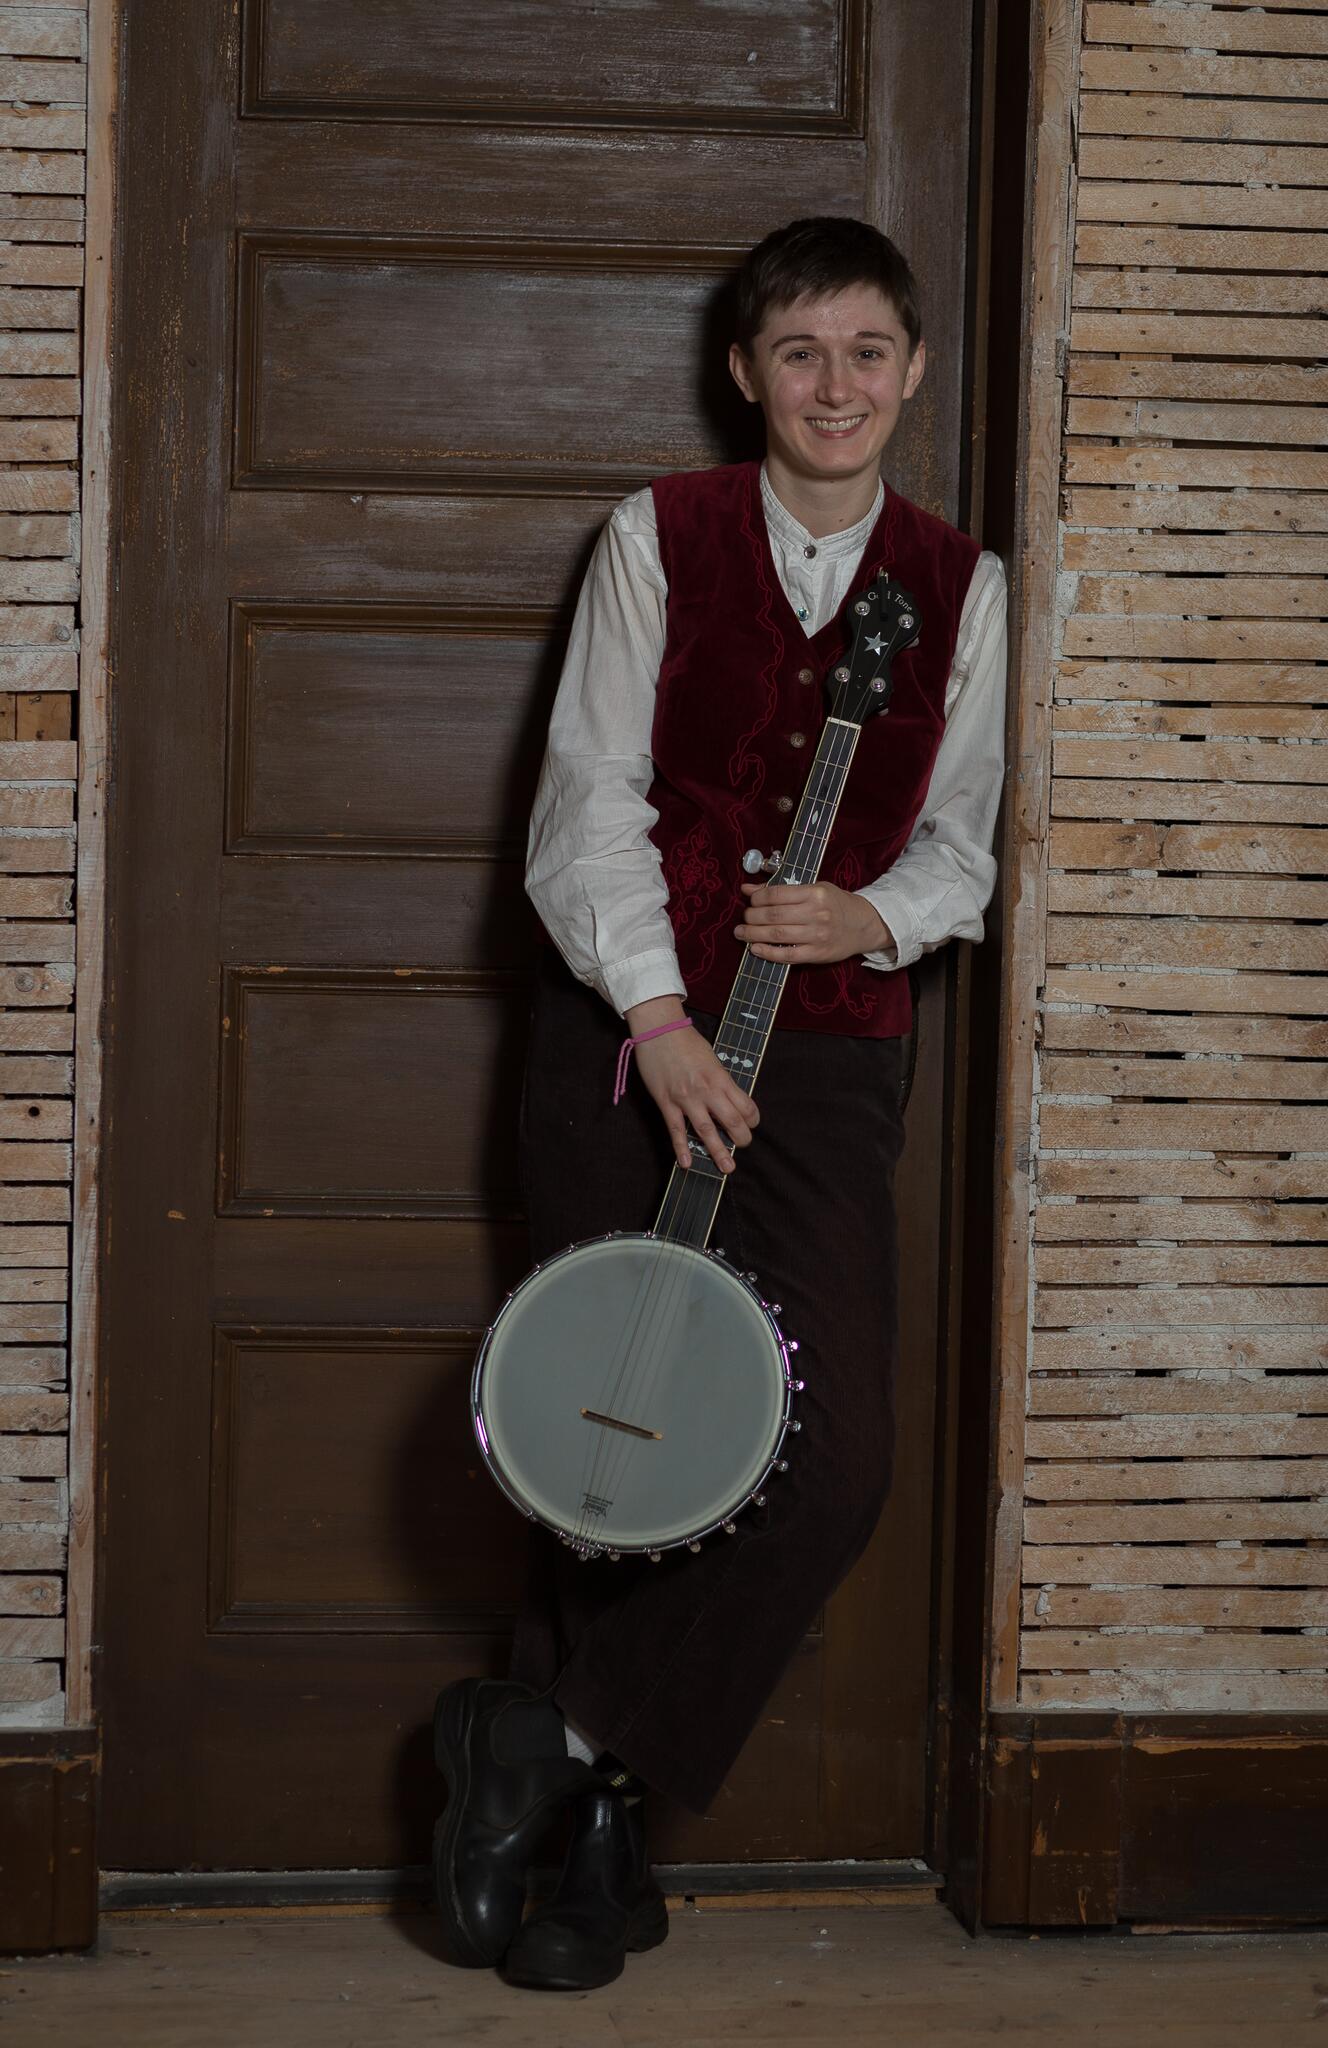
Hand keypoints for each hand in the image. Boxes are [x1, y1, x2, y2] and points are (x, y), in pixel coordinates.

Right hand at [624, 996, 758, 1175]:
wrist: (659, 1030)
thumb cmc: (686, 1040)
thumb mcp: (712, 1058)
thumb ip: (720, 1079)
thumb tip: (728, 1098)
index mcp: (721, 1077)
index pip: (745, 1106)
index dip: (753, 1119)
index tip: (751, 1124)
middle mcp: (707, 1090)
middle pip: (731, 1121)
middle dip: (741, 1139)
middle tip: (742, 1146)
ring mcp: (686, 1098)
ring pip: (706, 1130)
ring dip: (718, 1152)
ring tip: (727, 1168)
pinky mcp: (666, 1102)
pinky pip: (675, 1129)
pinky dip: (681, 1148)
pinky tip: (686, 1163)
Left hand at [735, 881, 892, 964]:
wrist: (863, 925)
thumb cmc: (836, 904)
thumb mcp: (814, 889)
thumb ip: (781, 890)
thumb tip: (748, 889)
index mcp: (815, 893)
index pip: (777, 895)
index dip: (758, 898)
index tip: (751, 901)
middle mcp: (816, 914)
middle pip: (774, 916)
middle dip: (752, 917)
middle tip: (744, 918)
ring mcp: (817, 936)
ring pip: (777, 935)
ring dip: (753, 934)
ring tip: (741, 933)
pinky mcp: (817, 954)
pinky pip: (787, 955)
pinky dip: (767, 952)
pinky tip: (755, 948)